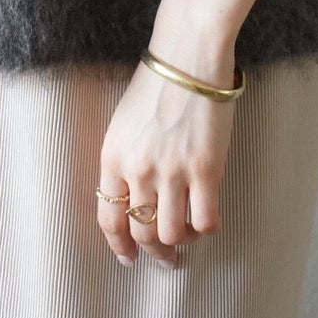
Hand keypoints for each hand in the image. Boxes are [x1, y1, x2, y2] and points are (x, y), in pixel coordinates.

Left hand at [97, 16, 237, 268]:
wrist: (187, 58)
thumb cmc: (156, 84)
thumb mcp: (123, 124)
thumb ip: (125, 161)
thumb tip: (134, 200)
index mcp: (112, 157)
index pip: (108, 218)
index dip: (118, 245)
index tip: (129, 258)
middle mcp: (138, 170)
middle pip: (141, 232)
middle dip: (153, 253)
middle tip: (166, 258)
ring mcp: (172, 171)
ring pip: (173, 233)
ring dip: (181, 243)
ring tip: (188, 238)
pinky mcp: (206, 169)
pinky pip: (206, 220)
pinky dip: (207, 229)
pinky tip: (208, 220)